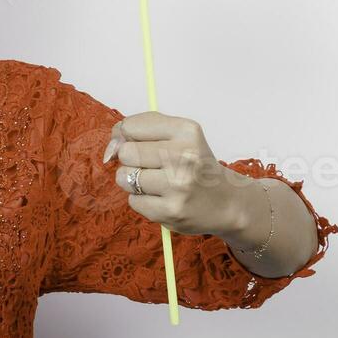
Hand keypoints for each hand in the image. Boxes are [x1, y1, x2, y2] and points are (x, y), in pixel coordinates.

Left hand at [102, 111, 243, 235]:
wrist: (227, 202)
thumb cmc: (195, 166)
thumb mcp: (180, 136)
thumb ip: (143, 130)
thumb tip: (111, 148)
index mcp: (186, 131)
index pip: (130, 126)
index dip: (124, 136)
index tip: (133, 143)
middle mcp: (184, 156)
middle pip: (125, 152)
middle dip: (131, 160)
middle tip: (152, 166)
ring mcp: (178, 185)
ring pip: (124, 177)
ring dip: (133, 182)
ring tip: (157, 183)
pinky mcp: (170, 211)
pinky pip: (133, 201)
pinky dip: (142, 201)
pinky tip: (162, 199)